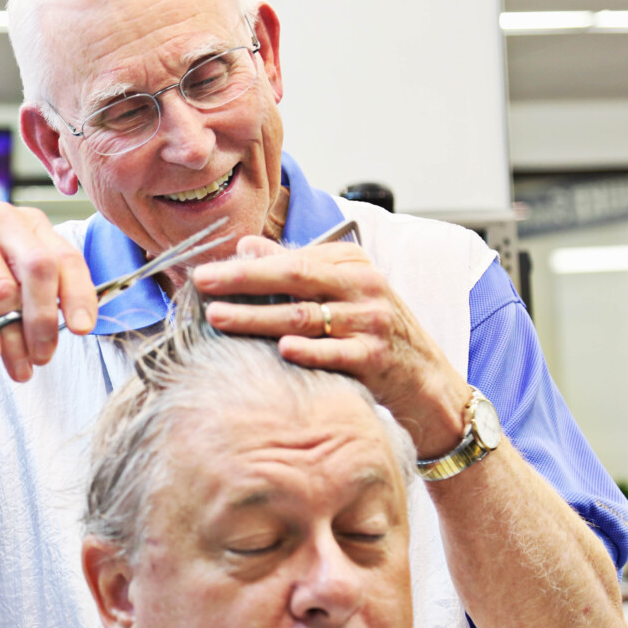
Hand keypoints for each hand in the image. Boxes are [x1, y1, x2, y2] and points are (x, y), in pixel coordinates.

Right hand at [0, 202, 97, 382]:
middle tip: (44, 358)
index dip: (80, 295)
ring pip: (3, 290)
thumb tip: (58, 337)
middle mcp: (4, 220)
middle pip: (41, 270)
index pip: (67, 258)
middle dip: (46, 321)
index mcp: (30, 224)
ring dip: (12, 336)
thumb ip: (31, 291)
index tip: (84, 329)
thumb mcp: (2, 264)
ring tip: (16, 366)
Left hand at [191, 236, 467, 455]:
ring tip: (219, 318)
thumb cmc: (373, 332)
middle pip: (294, 278)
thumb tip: (244, 247)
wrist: (425, 380)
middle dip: (244, 281)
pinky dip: (308, 350)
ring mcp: (371, 321)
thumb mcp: (340, 291)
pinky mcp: (376, 358)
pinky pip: (335, 353)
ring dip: (258, 317)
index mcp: (350, 264)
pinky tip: (280, 349)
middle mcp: (362, 286)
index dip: (245, 267)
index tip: (204, 273)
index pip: (289, 260)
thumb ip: (295, 269)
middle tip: (202, 284)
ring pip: (304, 317)